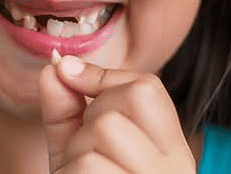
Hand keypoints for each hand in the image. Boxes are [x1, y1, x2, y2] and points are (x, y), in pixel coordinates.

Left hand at [38, 54, 196, 173]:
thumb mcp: (77, 150)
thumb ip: (66, 109)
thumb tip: (55, 66)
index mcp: (170, 147)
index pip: (146, 87)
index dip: (102, 79)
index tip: (72, 81)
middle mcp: (175, 164)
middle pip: (125, 99)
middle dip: (88, 122)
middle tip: (89, 157)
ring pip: (104, 129)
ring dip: (76, 154)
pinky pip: (87, 165)